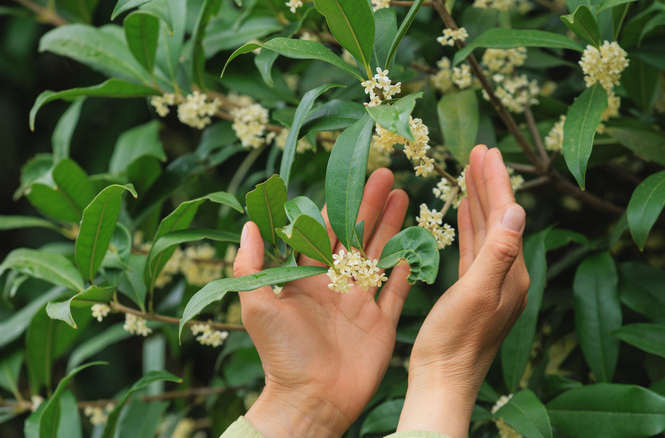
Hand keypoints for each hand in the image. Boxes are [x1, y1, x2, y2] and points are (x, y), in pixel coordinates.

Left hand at [233, 168, 410, 437]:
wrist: (311, 400)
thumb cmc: (281, 354)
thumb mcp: (258, 305)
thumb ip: (252, 264)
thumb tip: (249, 223)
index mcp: (308, 278)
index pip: (326, 231)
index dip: (339, 204)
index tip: (352, 177)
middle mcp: (336, 286)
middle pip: (358, 236)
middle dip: (372, 205)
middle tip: (388, 175)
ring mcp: (361, 304)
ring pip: (380, 256)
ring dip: (392, 227)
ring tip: (405, 197)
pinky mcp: (382, 324)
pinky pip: (397, 292)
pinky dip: (405, 271)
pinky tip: (415, 247)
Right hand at [397, 145, 529, 436]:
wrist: (442, 380)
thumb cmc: (455, 342)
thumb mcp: (476, 294)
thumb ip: (497, 252)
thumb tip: (517, 210)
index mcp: (511, 272)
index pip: (506, 216)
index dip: (497, 182)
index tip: (487, 151)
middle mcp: (506, 274)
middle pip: (498, 218)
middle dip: (489, 183)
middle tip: (479, 151)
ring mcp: (490, 282)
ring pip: (485, 230)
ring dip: (478, 200)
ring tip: (470, 171)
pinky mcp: (471, 290)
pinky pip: (472, 248)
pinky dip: (468, 225)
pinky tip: (462, 213)